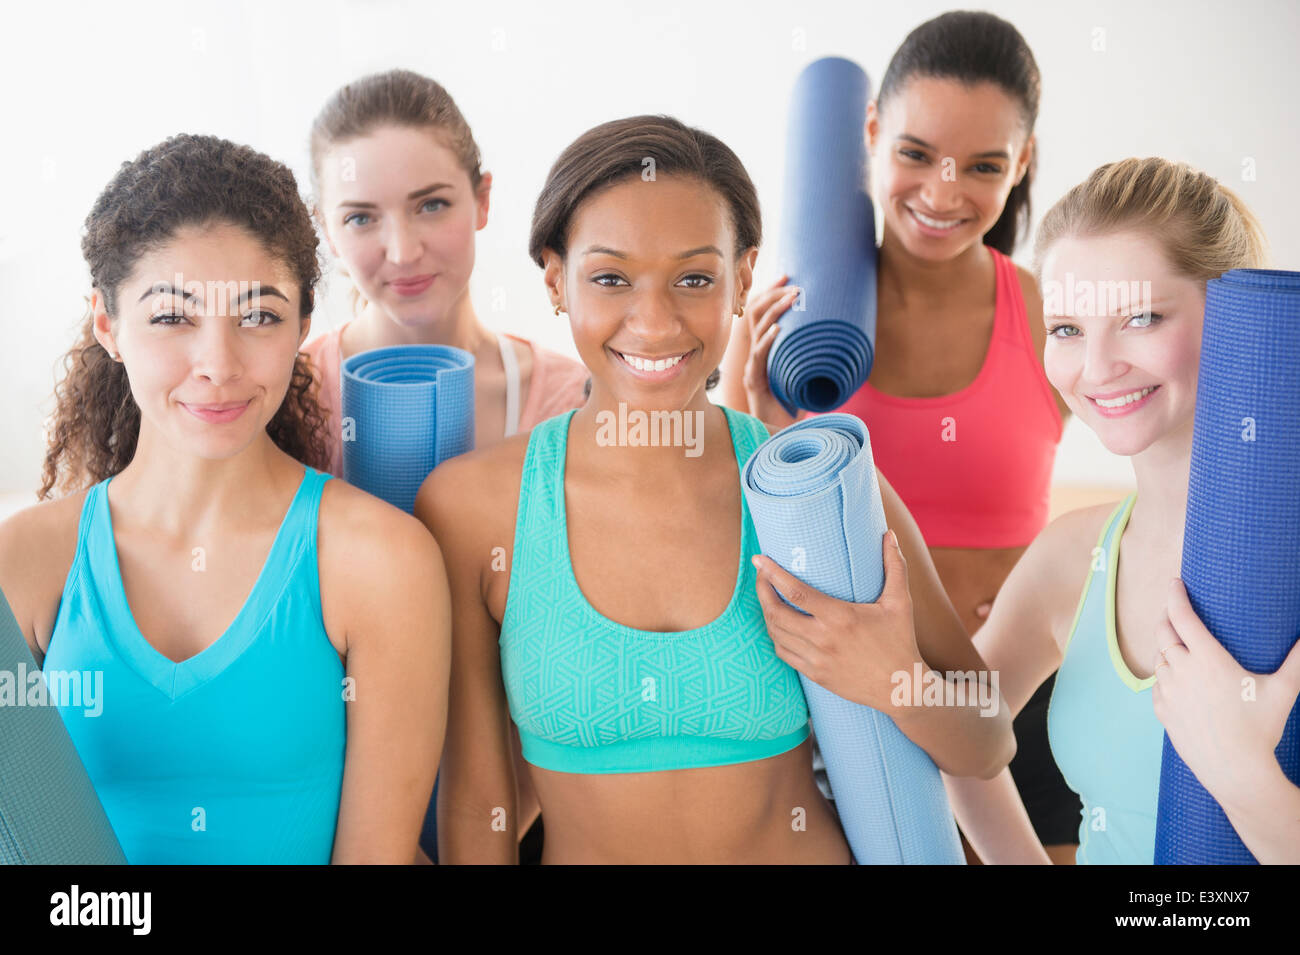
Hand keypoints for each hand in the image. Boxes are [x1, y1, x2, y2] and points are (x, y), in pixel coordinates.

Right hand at [742, 275, 801, 427]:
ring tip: (793, 298)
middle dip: (773, 295)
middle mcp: (754, 356)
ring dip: (775, 311)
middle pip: (755, 315)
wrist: (781, 437)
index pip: (760, 313)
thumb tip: (842, 335)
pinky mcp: (754, 383)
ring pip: (755, 331)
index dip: (771, 292)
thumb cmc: (795, 407)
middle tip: (794, 284)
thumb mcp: (806, 373)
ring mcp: (752, 368)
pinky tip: (779, 331)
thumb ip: (813, 355)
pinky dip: (768, 341)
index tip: (787, 276)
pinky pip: (758, 358)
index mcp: (764, 350)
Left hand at [751, 529, 923, 709]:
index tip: (759, 559)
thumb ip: (895, 565)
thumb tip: (889, 534)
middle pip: (776, 613)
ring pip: (776, 633)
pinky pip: (783, 653)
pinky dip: (775, 636)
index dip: (772, 573)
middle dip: (762, 590)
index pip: (795, 592)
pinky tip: (777, 624)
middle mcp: (823, 639)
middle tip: (761, 575)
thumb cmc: (900, 641)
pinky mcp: (815, 674)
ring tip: (767, 595)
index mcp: (840, 618)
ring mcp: (816, 659)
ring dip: (766, 612)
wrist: (901, 688)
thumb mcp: (900, 602)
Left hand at [1152, 578, 1299, 807]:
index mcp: (1208, 659)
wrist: (1235, 770)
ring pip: (1159, 659)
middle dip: (1166, 618)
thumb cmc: (1260, 728)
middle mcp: (1182, 670)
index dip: (1175, 597)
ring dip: (1166, 649)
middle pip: (1163, 633)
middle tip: (1173, 611)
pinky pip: (1157, 685)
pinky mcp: (1161, 710)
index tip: (1174, 583)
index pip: (1183, 617)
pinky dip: (1164, 677)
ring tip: (1177, 645)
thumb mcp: (1283, 691)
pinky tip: (1174, 678)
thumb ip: (1298, 662)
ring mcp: (1168, 691)